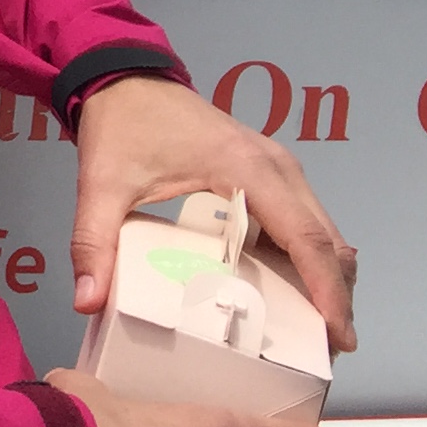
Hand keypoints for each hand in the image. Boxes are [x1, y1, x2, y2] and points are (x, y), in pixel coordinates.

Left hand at [71, 75, 358, 351]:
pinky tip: (287, 290)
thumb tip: (87, 301)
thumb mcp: (102, 185)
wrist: (122, 76)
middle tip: (327, 350)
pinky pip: (303, 219)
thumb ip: (94, 243)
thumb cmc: (121, 126)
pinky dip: (307, 256)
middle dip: (334, 295)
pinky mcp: (269, 170)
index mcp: (247, 169)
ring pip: (322, 229)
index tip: (339, 338)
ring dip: (325, 276)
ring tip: (313, 330)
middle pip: (326, 238)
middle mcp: (276, 166)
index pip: (306, 237)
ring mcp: (278, 165)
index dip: (328, 291)